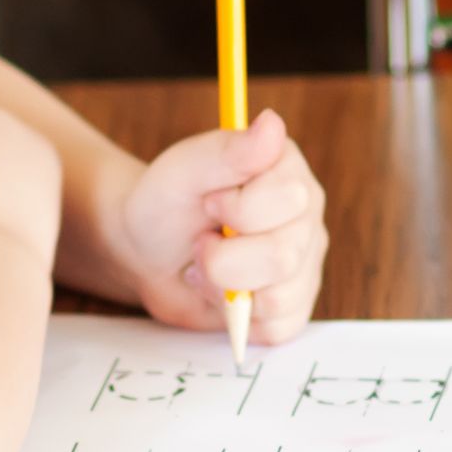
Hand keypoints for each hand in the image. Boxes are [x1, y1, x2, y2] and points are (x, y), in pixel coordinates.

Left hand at [114, 109, 326, 344]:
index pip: (286, 201)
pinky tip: (222, 294)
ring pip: (280, 298)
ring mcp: (304, 262)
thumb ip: (226, 151)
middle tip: (202, 242)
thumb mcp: (181, 171)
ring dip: (226, 288)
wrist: (146, 251)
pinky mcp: (292, 304)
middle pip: (283, 256)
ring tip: (208, 267)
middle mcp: (305, 215)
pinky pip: (279, 327)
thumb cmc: (162, 206)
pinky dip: (238, 317)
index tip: (209, 201)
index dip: (235, 209)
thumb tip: (271, 124)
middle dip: (223, 258)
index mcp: (287, 171)